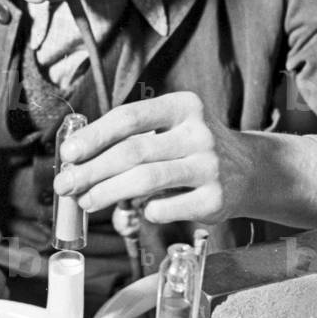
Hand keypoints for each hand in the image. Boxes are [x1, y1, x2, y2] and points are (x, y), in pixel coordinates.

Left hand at [53, 92, 247, 224]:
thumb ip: (133, 137)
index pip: (129, 117)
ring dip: (107, 193)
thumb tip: (78, 161)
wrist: (251, 171)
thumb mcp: (172, 128)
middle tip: (66, 185)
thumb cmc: (193, 149)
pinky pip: (166, 208)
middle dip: (92, 171)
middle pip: (132, 151)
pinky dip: (146, 211)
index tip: (67, 154)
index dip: (93, 136)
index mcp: (182, 106)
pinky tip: (139, 211)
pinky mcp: (216, 199)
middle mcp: (199, 132)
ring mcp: (210, 166)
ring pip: (145, 180)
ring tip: (86, 201)